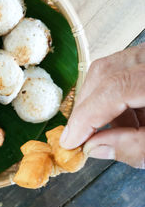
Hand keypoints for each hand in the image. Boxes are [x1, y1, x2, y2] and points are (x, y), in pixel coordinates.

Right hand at [60, 43, 144, 168]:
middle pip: (103, 74)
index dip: (86, 117)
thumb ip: (134, 147)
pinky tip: (124, 117)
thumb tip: (93, 147)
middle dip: (86, 108)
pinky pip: (117, 69)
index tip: (70, 141)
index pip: (114, 88)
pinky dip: (111, 96)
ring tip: (109, 130)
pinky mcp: (143, 58)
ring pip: (106, 69)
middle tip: (80, 137)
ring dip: (98, 103)